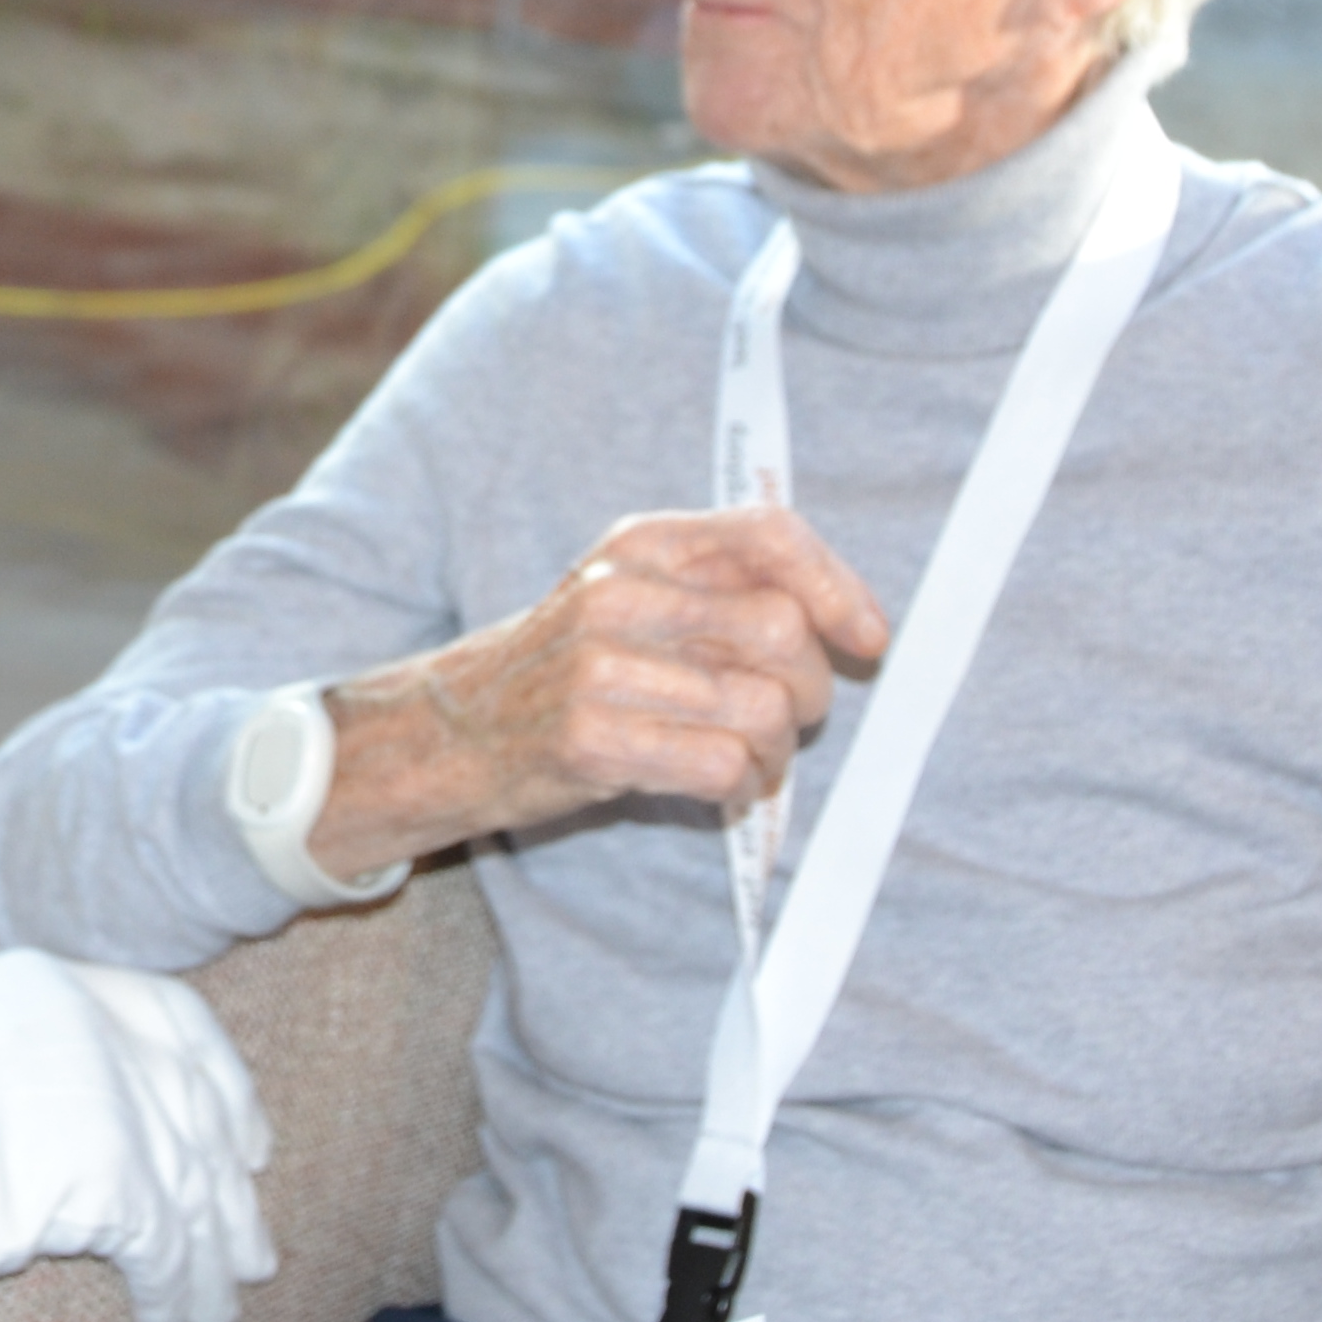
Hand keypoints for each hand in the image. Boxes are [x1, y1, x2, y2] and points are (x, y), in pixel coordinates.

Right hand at [0, 949, 275, 1321]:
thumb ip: (35, 1076)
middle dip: (228, 1189)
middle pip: (195, 1107)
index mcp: (48, 984)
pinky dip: (173, 1295)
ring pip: (189, 1184)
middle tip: (251, 1252)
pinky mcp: (108, 1168)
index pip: (174, 1015)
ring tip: (217, 1312)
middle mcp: (87, 1023)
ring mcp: (102, 1089)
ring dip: (208, 1260)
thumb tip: (97, 1129)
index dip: (222, 1080)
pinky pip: (164, 1245)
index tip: (249, 1138)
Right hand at [311, 507, 890, 871]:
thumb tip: (847, 617)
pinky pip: (722, 766)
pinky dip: (736, 787)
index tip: (867, 637)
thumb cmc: (569, 666)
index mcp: (642, 543)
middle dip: (809, 690)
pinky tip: (710, 783)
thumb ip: (723, 586)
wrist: (454, 731)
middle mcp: (620, 591)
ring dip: (773, 752)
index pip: (771, 535)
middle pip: (783, 632)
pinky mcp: (592, 741)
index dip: (838, 586)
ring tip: (741, 757)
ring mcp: (600, 666)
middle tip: (784, 716)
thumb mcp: (632, 592)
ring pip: (762, 708)